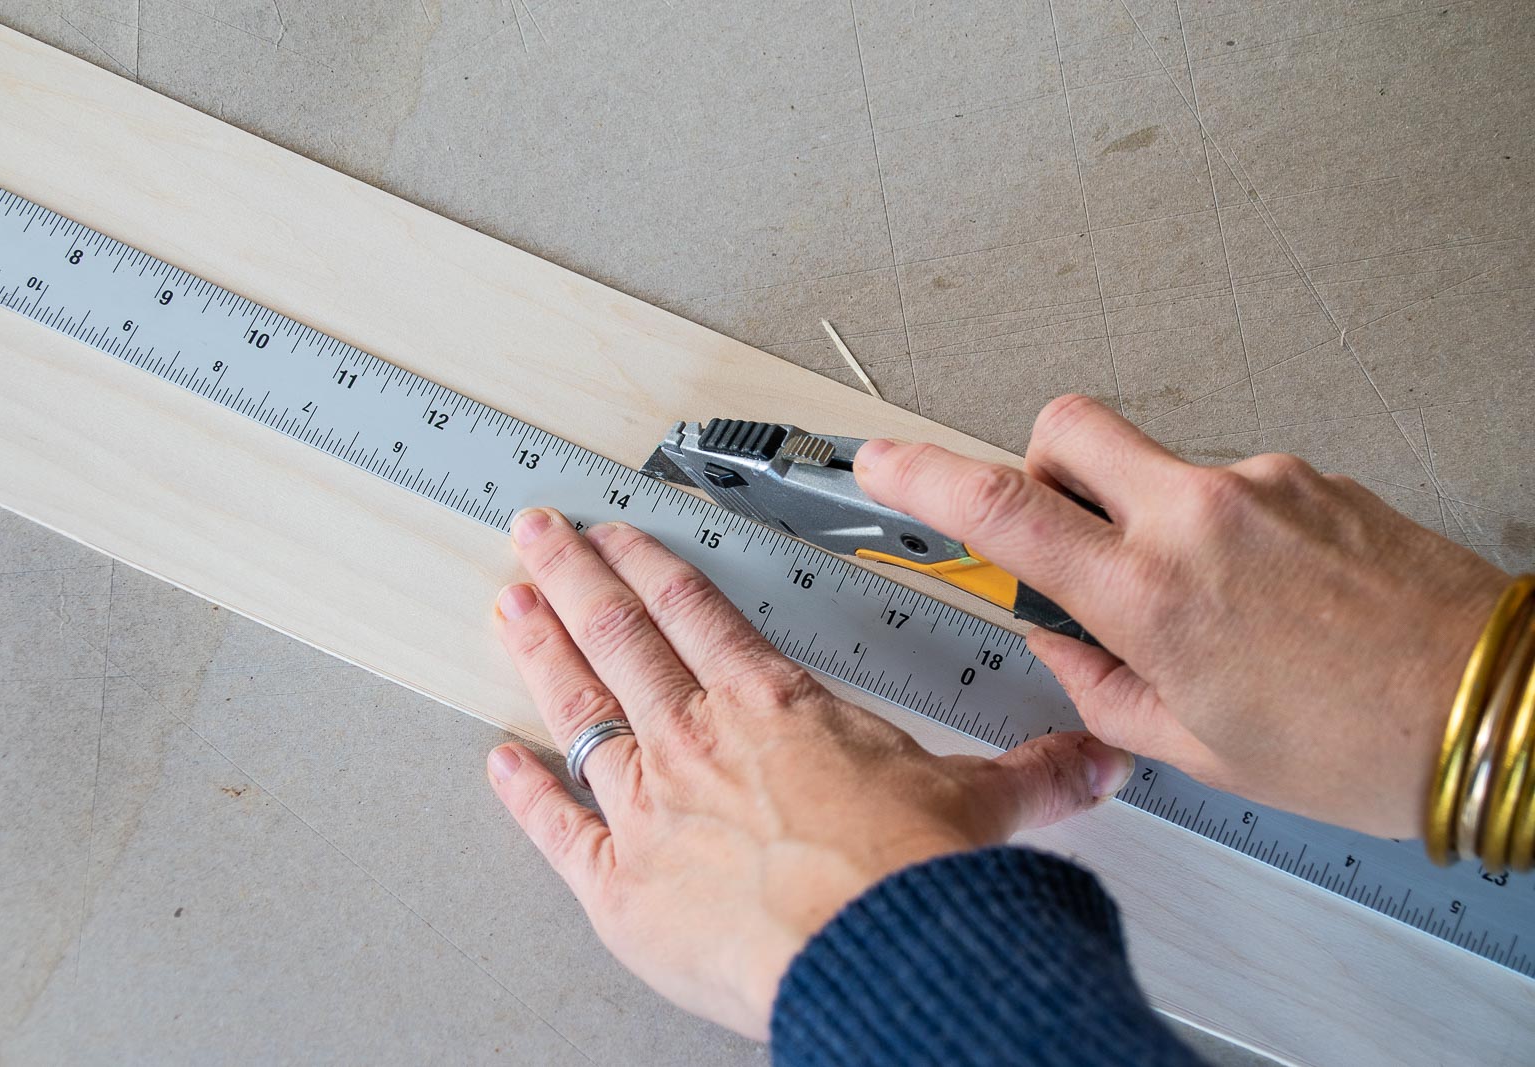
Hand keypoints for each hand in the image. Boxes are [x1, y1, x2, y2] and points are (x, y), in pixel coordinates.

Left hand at [485, 508, 1133, 1037]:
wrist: (876, 952)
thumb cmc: (908, 874)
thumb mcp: (978, 803)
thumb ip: (1032, 774)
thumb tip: (1092, 759)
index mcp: (774, 706)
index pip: (699, 613)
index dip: (654, 567)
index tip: (623, 535)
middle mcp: (700, 741)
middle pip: (622, 635)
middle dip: (574, 575)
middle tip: (538, 531)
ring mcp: (652, 806)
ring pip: (581, 705)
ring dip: (542, 648)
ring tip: (510, 601)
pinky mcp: (623, 884)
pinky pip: (559, 828)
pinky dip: (524, 795)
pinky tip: (499, 762)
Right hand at [854, 395, 1509, 838]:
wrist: (1499, 708)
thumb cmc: (1367, 744)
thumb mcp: (1200, 749)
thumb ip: (1101, 691)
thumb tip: (1063, 649)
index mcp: (1155, 596)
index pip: (1004, 510)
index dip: (923, 475)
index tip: (882, 463)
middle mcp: (1200, 518)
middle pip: (1067, 427)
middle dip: (1036, 465)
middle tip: (1056, 531)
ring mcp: (1260, 484)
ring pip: (1151, 464)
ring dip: (1142, 517)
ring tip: (1199, 605)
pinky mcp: (1308, 476)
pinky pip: (1223, 483)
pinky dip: (1214, 529)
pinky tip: (1257, 595)